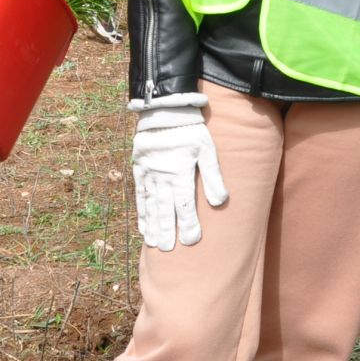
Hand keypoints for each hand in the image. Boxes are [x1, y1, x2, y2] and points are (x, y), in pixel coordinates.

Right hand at [128, 93, 226, 250]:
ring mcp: (148, 174)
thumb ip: (213, 176)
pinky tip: (143, 226)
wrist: (164, 111)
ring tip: (155, 244)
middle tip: (169, 249)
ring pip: (150, 205)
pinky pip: (139, 195)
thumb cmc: (190, 130)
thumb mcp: (207, 149)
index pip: (185, 204)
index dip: (188, 223)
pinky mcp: (139, 170)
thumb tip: (220, 202)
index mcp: (180, 172)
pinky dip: (141, 212)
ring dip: (153, 225)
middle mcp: (162, 176)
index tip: (191, 240)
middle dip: (167, 230)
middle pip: (165, 209)